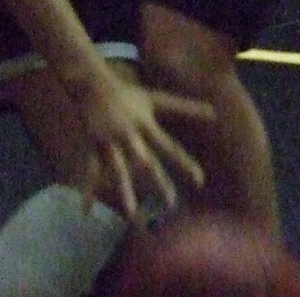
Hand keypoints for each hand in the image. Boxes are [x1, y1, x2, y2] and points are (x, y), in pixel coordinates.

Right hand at [72, 67, 213, 220]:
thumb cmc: (129, 94)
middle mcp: (130, 135)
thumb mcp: (157, 99)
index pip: (170, 147)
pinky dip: (88, 192)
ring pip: (119, 170)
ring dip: (125, 191)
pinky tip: (85, 213)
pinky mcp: (94, 148)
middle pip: (146, 162)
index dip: (185, 163)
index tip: (200, 181)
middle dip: (158, 182)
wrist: (94, 85)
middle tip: (171, 204)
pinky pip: (91, 172)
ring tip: (131, 214)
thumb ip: (185, 107)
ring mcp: (111, 142)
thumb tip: (214, 112)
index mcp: (146, 125)